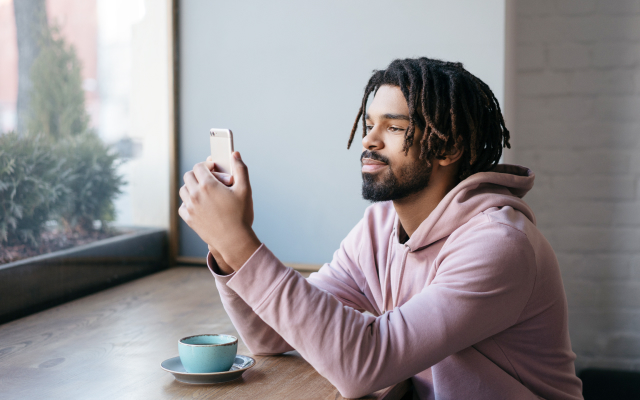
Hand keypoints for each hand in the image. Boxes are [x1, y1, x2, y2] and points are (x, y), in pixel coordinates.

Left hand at [179, 152, 260, 270]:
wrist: (234, 241)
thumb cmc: (241, 215)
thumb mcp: (245, 189)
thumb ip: (240, 169)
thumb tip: (235, 154)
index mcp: (208, 185)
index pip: (199, 166)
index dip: (206, 164)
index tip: (214, 167)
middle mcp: (195, 195)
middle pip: (188, 176)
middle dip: (198, 174)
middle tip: (209, 178)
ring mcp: (191, 208)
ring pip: (183, 190)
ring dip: (192, 187)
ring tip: (204, 191)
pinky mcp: (189, 219)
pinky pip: (182, 206)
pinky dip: (188, 203)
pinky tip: (199, 205)